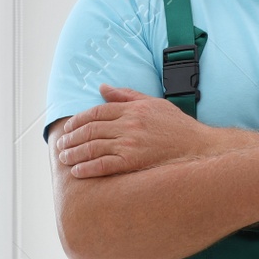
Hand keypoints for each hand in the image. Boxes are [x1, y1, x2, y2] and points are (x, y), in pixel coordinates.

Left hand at [56, 84, 205, 177]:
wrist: (198, 147)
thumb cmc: (177, 126)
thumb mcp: (152, 103)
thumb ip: (126, 95)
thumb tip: (102, 87)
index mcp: (132, 109)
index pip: (96, 112)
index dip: (78, 120)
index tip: (68, 127)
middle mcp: (129, 125)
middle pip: (90, 129)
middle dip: (71, 137)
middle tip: (60, 144)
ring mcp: (130, 144)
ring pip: (92, 147)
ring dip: (74, 153)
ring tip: (63, 157)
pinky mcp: (133, 162)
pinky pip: (103, 165)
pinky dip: (87, 168)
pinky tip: (77, 171)